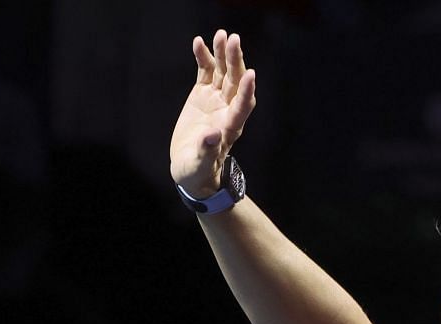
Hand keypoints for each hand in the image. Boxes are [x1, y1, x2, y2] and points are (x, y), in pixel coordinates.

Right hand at [169, 29, 255, 197]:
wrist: (190, 167)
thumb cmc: (198, 171)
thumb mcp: (199, 166)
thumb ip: (206, 151)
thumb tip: (212, 135)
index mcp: (230, 127)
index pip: (242, 106)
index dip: (246, 91)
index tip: (250, 75)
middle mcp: (227, 109)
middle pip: (235, 82)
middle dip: (235, 62)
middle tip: (233, 40)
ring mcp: (215, 99)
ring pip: (222, 72)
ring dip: (222, 54)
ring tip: (221, 35)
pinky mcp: (202, 94)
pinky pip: (205, 71)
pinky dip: (203, 57)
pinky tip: (199, 42)